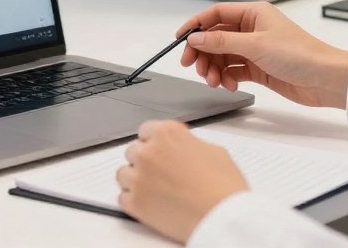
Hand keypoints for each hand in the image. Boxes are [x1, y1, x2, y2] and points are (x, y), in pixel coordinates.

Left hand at [116, 120, 246, 242]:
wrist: (223, 218)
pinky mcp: (135, 202)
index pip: (146, 130)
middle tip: (160, 172)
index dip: (153, 141)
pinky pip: (122, 197)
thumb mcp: (213, 151)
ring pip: (123, 173)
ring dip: (135, 179)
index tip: (157, 149)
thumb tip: (182, 149)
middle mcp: (149, 152)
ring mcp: (139, 178)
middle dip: (145, 160)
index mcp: (168, 134)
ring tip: (154, 188)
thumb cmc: (224, 188)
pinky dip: (133, 200)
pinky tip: (149, 202)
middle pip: (133, 151)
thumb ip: (188, 144)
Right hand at [177, 2, 347, 108]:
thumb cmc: (301, 55)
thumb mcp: (255, 45)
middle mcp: (253, 29)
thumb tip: (196, 37)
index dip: (196, 25)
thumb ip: (222, 41)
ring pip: (222, 56)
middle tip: (192, 66)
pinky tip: (230, 85)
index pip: (216, 14)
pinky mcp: (259, 68)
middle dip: (203, 52)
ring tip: (214, 80)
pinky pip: (233, 70)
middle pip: (216, 37)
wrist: (326, 79)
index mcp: (254, 13)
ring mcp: (255, 49)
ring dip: (214, 68)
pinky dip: (227, 78)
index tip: (180, 38)